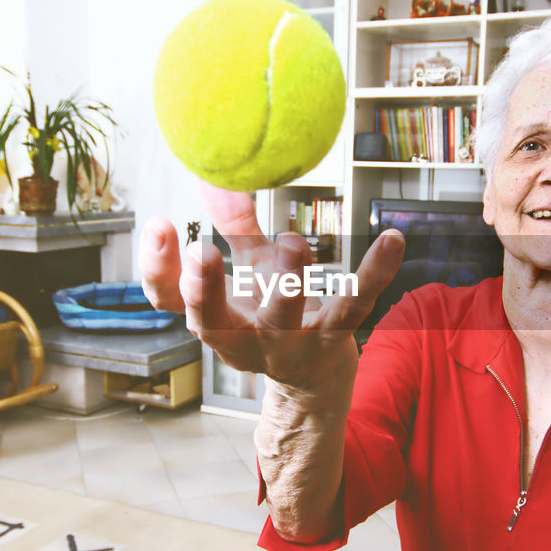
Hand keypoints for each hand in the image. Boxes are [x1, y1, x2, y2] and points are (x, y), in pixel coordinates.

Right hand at [140, 183, 404, 392]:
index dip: (158, 267)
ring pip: (282, 319)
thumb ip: (233, 225)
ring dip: (285, 283)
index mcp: (213, 318)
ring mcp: (288, 344)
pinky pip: (354, 305)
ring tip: (292, 244)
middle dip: (205, 290)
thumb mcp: (248, 268)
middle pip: (213, 322)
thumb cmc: (273, 312)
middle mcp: (243, 338)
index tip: (159, 224)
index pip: (170, 299)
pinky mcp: (333, 340)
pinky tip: (393, 238)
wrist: (315, 376)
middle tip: (202, 251)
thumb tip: (213, 174)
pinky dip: (375, 272)